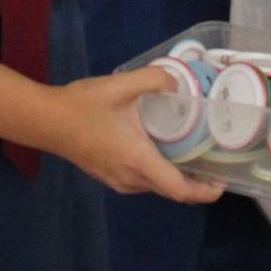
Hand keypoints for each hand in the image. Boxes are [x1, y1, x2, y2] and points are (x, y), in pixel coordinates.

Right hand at [39, 69, 223, 203]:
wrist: (47, 121)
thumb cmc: (82, 106)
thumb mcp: (120, 85)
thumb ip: (154, 79)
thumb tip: (178, 82)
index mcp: (138, 160)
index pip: (178, 190)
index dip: (205, 191)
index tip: (223, 180)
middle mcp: (131, 179)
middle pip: (172, 190)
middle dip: (197, 182)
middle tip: (215, 160)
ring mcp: (119, 182)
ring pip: (157, 186)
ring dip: (178, 176)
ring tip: (195, 152)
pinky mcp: (111, 177)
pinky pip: (144, 181)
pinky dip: (161, 172)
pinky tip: (166, 149)